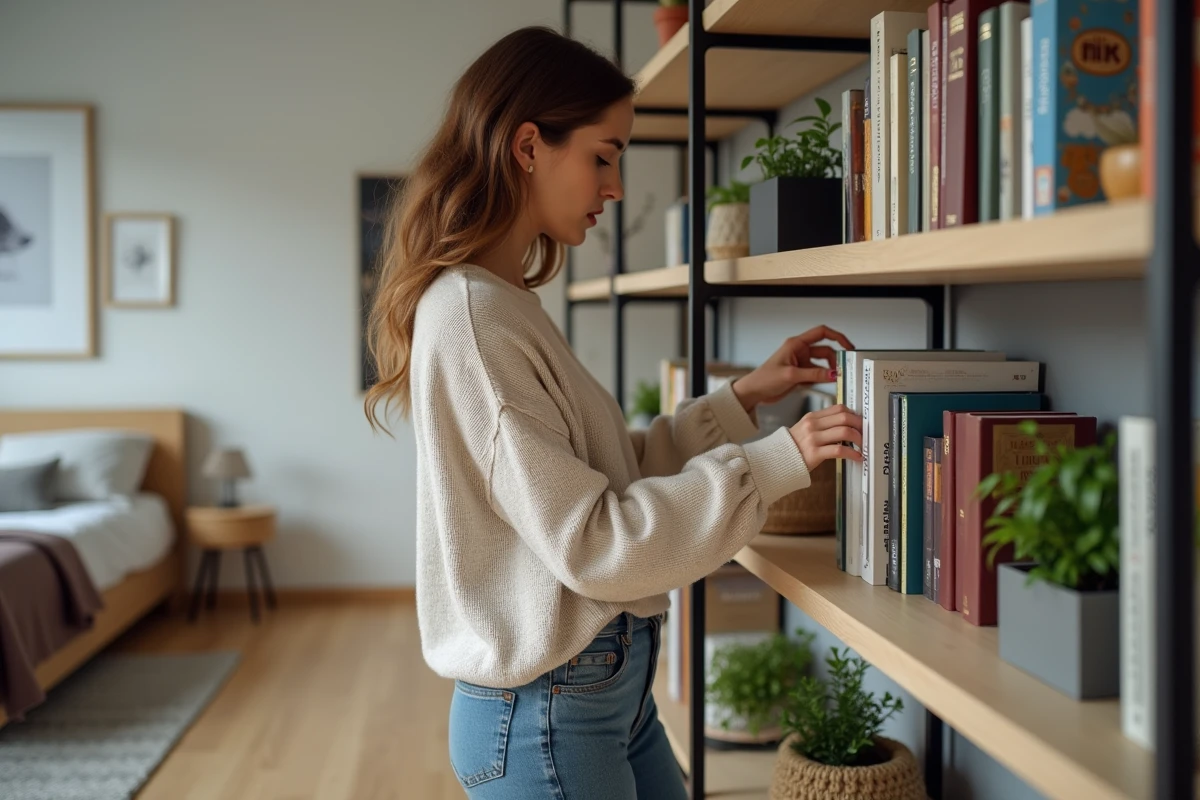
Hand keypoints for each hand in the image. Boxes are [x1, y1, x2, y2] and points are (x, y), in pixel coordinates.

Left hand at [731, 325, 853, 411]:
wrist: (754, 392)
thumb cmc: (765, 379)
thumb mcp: (791, 376)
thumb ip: (814, 375)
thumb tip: (834, 374)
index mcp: (796, 344)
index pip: (822, 332)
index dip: (837, 337)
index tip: (848, 347)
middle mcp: (800, 351)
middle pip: (825, 350)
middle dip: (835, 359)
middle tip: (843, 371)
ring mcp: (801, 362)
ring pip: (822, 364)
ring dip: (829, 371)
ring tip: (836, 380)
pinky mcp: (801, 374)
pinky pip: (817, 374)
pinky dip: (823, 379)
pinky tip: (826, 385)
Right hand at [788, 404, 862, 470]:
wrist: (777, 461)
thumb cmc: (793, 448)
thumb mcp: (804, 430)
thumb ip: (821, 425)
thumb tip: (844, 425)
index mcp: (811, 417)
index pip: (838, 408)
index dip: (854, 414)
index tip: (860, 422)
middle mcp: (812, 425)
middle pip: (844, 417)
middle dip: (860, 425)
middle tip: (865, 433)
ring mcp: (813, 439)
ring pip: (844, 431)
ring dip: (859, 438)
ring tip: (862, 445)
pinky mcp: (814, 453)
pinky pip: (839, 450)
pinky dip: (852, 453)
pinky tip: (857, 457)